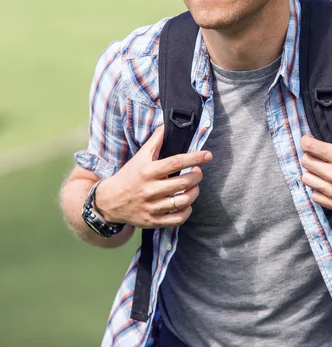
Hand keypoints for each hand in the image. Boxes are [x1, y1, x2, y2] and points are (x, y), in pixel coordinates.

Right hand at [95, 126, 212, 228]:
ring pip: (183, 201)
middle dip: (197, 175)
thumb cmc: (129, 175)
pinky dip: (187, 211)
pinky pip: (178, 219)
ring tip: (194, 186)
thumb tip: (167, 125)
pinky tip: (186, 203)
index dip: (194, 158)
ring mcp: (152, 207)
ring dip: (195, 192)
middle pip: (183, 183)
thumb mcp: (140, 156)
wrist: (109, 201)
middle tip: (198, 171)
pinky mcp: (153, 221)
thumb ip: (155, 141)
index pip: (175, 163)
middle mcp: (150, 190)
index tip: (207, 155)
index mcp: (148, 171)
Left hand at [300, 120, 331, 219]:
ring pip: (307, 179)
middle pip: (305, 162)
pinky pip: (315, 196)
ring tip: (320, 171)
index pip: (309, 146)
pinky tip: (326, 186)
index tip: (309, 140)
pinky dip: (317, 190)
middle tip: (316, 156)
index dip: (306, 141)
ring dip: (311, 173)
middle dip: (309, 155)